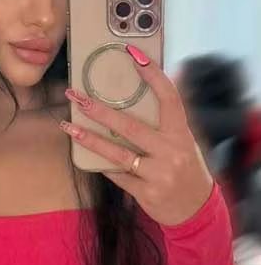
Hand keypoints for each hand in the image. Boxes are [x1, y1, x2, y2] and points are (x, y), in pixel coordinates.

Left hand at [62, 45, 213, 227]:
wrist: (195, 209)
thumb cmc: (186, 169)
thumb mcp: (184, 141)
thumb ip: (170, 117)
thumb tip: (170, 74)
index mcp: (181, 134)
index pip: (169, 98)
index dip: (153, 76)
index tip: (134, 55)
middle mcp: (170, 152)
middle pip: (131, 127)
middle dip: (101, 111)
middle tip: (78, 96)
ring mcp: (158, 174)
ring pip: (118, 154)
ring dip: (90, 140)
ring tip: (69, 126)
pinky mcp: (145, 193)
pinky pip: (117, 175)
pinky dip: (103, 165)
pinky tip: (86, 156)